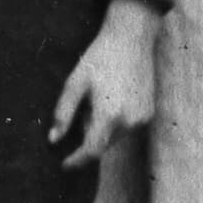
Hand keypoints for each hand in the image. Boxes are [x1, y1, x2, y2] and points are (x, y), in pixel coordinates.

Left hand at [49, 0, 158, 167]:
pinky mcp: (149, 113)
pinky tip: (112, 97)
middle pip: (103, 144)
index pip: (92, 150)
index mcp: (109, 115)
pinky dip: (116, 122)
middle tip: (84, 109)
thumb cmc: (100, 58)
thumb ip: (63, 114)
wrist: (132, 38)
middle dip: (88, 137)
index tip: (64, 165)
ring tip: (98, 99)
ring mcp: (143, 118)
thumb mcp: (75, 83)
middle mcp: (130, 121)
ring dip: (102, 129)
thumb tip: (53, 140)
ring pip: (116, 137)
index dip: (76, 161)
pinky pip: (128, 128)